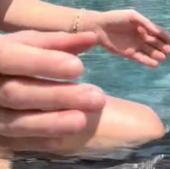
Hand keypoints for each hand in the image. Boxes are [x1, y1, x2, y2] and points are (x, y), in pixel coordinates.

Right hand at [0, 31, 105, 151]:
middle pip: (17, 93)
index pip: (12, 58)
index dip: (43, 63)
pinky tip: (66, 138)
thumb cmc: (15, 58)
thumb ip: (59, 42)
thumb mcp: (31, 45)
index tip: (78, 67)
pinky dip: (41, 140)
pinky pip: (15, 142)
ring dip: (52, 123)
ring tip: (82, 120)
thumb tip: (92, 38)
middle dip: (58, 96)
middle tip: (96, 98)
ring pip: (16, 122)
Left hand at [82, 9, 169, 67]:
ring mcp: (136, 46)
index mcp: (144, 27)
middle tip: (167, 51)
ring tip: (163, 58)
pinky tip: (155, 64)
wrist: (99, 27)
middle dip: (163, 47)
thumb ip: (146, 23)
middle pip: (156, 44)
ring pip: (150, 52)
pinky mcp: (130, 54)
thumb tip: (157, 31)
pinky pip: (141, 59)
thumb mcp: (133, 16)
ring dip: (157, 55)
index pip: (158, 33)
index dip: (164, 37)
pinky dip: (148, 62)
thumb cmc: (116, 18)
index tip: (169, 41)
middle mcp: (142, 37)